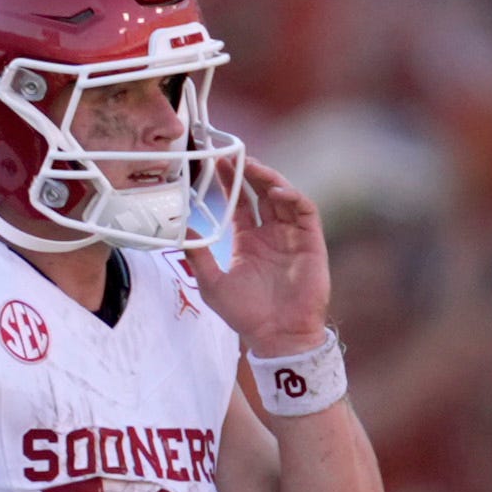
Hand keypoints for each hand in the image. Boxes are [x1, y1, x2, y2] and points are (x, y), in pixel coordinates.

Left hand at [187, 159, 332, 356]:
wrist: (277, 337)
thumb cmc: (246, 316)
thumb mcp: (212, 284)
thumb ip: (197, 256)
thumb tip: (180, 231)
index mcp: (248, 240)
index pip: (239, 201)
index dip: (230, 181)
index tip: (216, 161)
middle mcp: (271, 233)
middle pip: (261, 191)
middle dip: (248, 171)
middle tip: (233, 154)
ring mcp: (292, 236)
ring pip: (283, 195)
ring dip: (269, 178)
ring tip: (252, 166)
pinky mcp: (311, 241)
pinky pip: (305, 211)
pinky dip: (292, 197)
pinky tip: (276, 192)